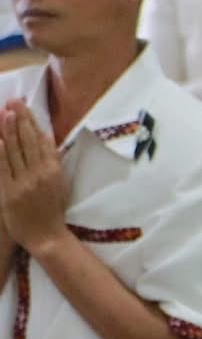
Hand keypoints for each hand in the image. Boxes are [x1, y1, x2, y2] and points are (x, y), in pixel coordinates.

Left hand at [0, 99, 70, 253]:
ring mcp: (24, 183)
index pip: (42, 140)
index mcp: (54, 171)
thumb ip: (52, 161)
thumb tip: (45, 138)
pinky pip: (4, 168)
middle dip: (20, 120)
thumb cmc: (53, 210)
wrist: (46, 237)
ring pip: (15, 151)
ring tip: (5, 112)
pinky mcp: (10, 192)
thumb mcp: (59, 184)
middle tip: (13, 101)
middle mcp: (40, 174)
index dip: (32, 122)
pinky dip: (1, 152)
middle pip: (28, 142)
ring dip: (9, 130)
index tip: (24, 106)